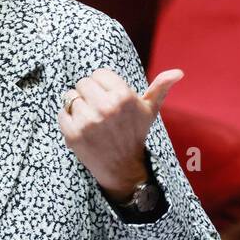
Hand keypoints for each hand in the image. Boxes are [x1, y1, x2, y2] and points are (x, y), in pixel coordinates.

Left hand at [59, 68, 183, 199]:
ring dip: (77, 106)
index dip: (102, 85)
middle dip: (88, 93)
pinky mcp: (73, 134)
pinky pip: (62, 113)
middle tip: (97, 109)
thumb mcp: (150, 110)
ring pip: (70, 97)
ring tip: (90, 118)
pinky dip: (67, 119)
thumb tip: (178, 72)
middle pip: (82, 83)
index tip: (108, 97)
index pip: (99, 73)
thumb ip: (160, 88)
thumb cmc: (135, 133)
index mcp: (124, 96)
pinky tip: (81, 128)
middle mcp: (105, 107)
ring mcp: (88, 121)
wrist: (122, 167)